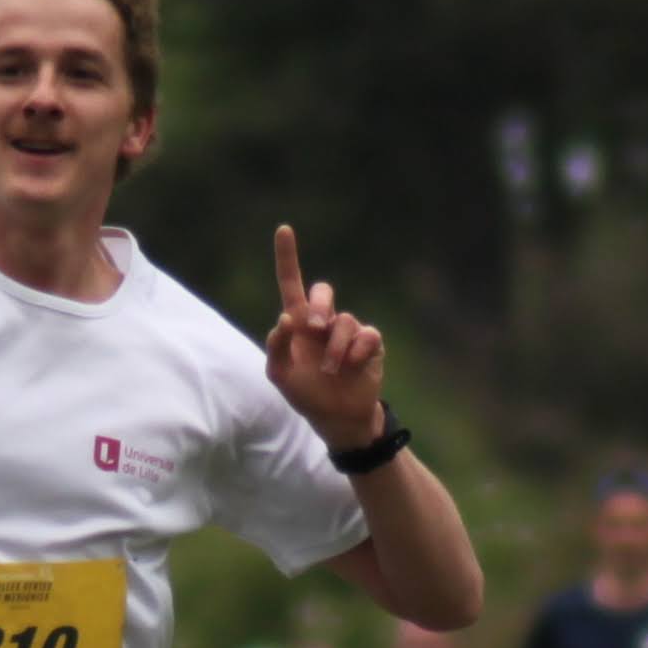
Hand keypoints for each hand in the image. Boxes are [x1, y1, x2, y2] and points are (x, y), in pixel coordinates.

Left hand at [263, 225, 388, 446]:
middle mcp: (324, 322)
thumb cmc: (306, 394)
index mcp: (298, 324)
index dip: (287, 257)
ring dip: (335, 348)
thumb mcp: (280, 374)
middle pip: (323, 292)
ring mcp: (348, 332)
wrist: (337, 418)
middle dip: (319, 305)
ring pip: (344, 321)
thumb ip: (276, 346)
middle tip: (313, 328)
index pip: (290, 283)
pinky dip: (356, 352)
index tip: (283, 229)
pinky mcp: (370, 343)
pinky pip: (366, 335)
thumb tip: (285, 318)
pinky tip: (352, 366)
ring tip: (332, 370)